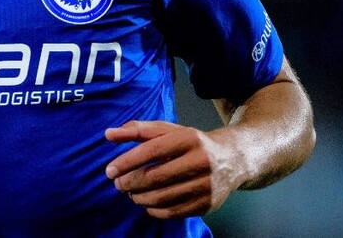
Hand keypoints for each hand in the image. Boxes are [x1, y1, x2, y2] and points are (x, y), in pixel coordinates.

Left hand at [104, 120, 243, 219]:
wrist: (234, 159)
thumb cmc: (193, 143)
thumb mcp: (169, 130)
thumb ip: (138, 130)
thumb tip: (108, 134)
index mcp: (189, 138)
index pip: (152, 150)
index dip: (127, 161)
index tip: (109, 170)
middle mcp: (201, 161)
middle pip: (155, 177)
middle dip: (130, 183)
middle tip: (119, 184)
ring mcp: (206, 185)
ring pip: (162, 197)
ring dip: (139, 197)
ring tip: (131, 193)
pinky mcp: (207, 204)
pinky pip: (173, 212)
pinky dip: (154, 209)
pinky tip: (147, 202)